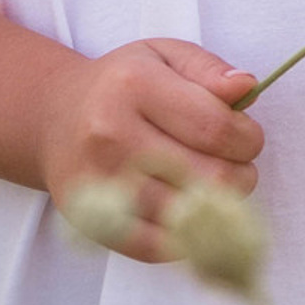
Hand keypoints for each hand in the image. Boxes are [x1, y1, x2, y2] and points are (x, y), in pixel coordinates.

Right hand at [37, 37, 264, 261]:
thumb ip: (209, 69)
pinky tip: (191, 212)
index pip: (216, 127)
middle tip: (236, 164)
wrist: (55, 120)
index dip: (248, 137)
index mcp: (135, 86)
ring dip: (221, 208)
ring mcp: (103, 186)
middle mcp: (113, 137)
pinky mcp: (97, 225)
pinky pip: (162, 248)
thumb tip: (248, 87)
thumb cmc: (123, 84)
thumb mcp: (165, 55)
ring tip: (215, 186)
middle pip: (210, 178)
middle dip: (241, 175)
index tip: (248, 136)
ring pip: (190, 218)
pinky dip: (189, 237)